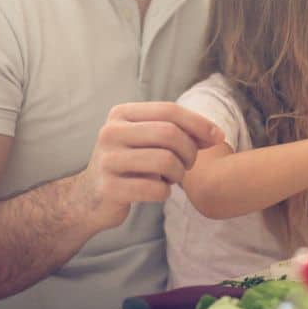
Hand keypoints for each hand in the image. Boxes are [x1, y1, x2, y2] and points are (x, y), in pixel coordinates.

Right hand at [73, 102, 223, 230]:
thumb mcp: (150, 141)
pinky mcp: (108, 188)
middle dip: (189, 152)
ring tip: (171, 178)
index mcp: (121, 114)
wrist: (89, 198)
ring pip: (166, 161)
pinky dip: (164, 192)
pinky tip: (157, 191)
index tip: (218, 137)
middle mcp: (110, 132)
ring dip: (178, 174)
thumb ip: (181, 132)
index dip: (199, 123)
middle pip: (170, 134)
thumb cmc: (131, 164)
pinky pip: (155, 189)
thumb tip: (216, 135)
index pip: (170, 110)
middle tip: (187, 165)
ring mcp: (107, 160)